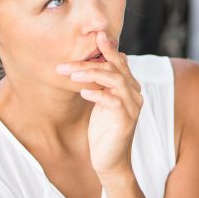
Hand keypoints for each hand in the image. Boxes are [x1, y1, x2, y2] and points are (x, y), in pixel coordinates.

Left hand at [55, 31, 142, 183]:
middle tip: (64, 65)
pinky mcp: (126, 122)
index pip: (120, 62)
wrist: (109, 162)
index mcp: (129, 88)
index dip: (109, 49)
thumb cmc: (103, 132)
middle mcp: (134, 95)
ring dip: (92, 75)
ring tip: (72, 76)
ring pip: (116, 81)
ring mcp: (132, 108)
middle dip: (89, 63)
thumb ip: (99, 84)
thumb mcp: (100, 103)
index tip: (96, 35)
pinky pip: (115, 102)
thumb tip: (91, 64)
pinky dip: (99, 95)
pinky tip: (83, 93)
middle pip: (115, 69)